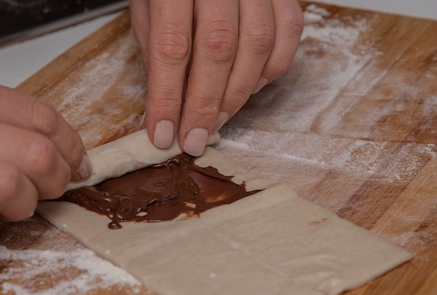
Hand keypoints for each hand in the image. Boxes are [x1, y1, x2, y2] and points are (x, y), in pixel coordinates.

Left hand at [130, 0, 303, 155]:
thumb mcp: (148, 7)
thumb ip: (158, 52)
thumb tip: (166, 110)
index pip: (171, 45)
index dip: (167, 97)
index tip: (162, 134)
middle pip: (218, 49)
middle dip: (206, 104)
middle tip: (194, 139)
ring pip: (257, 44)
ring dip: (238, 93)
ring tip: (218, 120)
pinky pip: (288, 33)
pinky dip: (271, 68)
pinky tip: (250, 86)